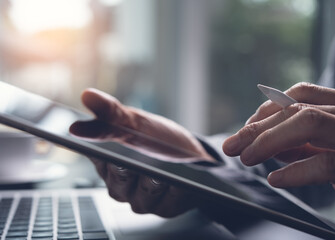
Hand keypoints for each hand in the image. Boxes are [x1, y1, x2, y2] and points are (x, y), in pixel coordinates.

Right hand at [69, 89, 213, 216]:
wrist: (191, 156)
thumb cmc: (157, 139)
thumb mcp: (135, 123)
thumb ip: (111, 113)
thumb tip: (86, 95)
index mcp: (106, 164)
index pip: (96, 159)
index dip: (100, 154)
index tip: (104, 147)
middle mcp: (120, 186)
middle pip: (119, 179)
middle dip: (129, 167)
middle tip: (134, 158)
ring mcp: (142, 199)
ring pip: (144, 192)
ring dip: (154, 179)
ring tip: (161, 171)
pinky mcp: (163, 208)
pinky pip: (168, 200)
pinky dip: (175, 188)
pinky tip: (180, 180)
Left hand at [222, 82, 334, 215]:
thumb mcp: (332, 151)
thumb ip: (303, 142)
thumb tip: (264, 139)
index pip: (303, 94)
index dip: (268, 107)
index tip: (246, 127)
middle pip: (299, 108)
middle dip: (257, 127)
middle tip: (232, 145)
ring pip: (311, 123)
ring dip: (269, 140)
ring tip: (246, 157)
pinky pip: (328, 163)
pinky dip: (296, 170)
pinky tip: (276, 179)